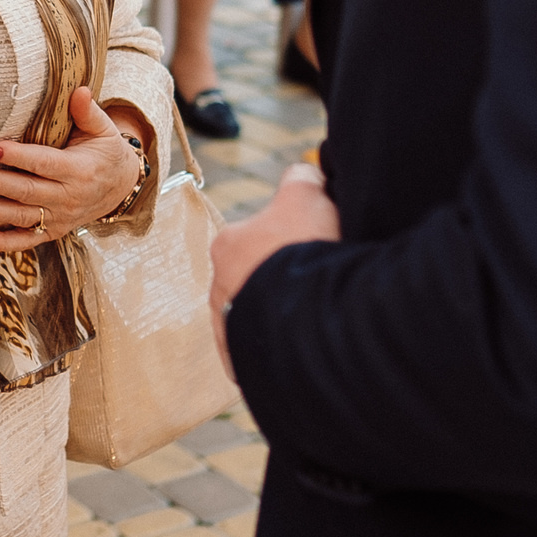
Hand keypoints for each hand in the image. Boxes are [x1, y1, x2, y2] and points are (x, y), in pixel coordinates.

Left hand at [0, 88, 144, 253]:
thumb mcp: (103, 130)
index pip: (44, 163)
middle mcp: (69, 197)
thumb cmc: (106, 152)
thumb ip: (88, 112)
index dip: (18, 157)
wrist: (121, 187)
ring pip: (22, 217)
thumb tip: (80, 89)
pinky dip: (6, 244)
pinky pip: (29, 240)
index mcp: (79, 170)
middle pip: (26, 191)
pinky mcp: (54, 231)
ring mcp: (60, 217)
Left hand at [208, 161, 339, 374]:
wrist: (305, 315)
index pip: (256, 236)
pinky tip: (308, 347)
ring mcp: (230, 329)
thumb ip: (302, 178)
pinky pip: (265, 355)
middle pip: (255, 278)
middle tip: (317, 284)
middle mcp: (219, 287)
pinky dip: (285, 350)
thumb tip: (305, 172)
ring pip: (258, 318)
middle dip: (282, 280)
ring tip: (316, 317)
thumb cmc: (301, 248)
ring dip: (283, 317)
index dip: (290, 238)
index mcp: (227, 245)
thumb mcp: (306, 195)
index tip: (314, 246)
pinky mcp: (246, 364)